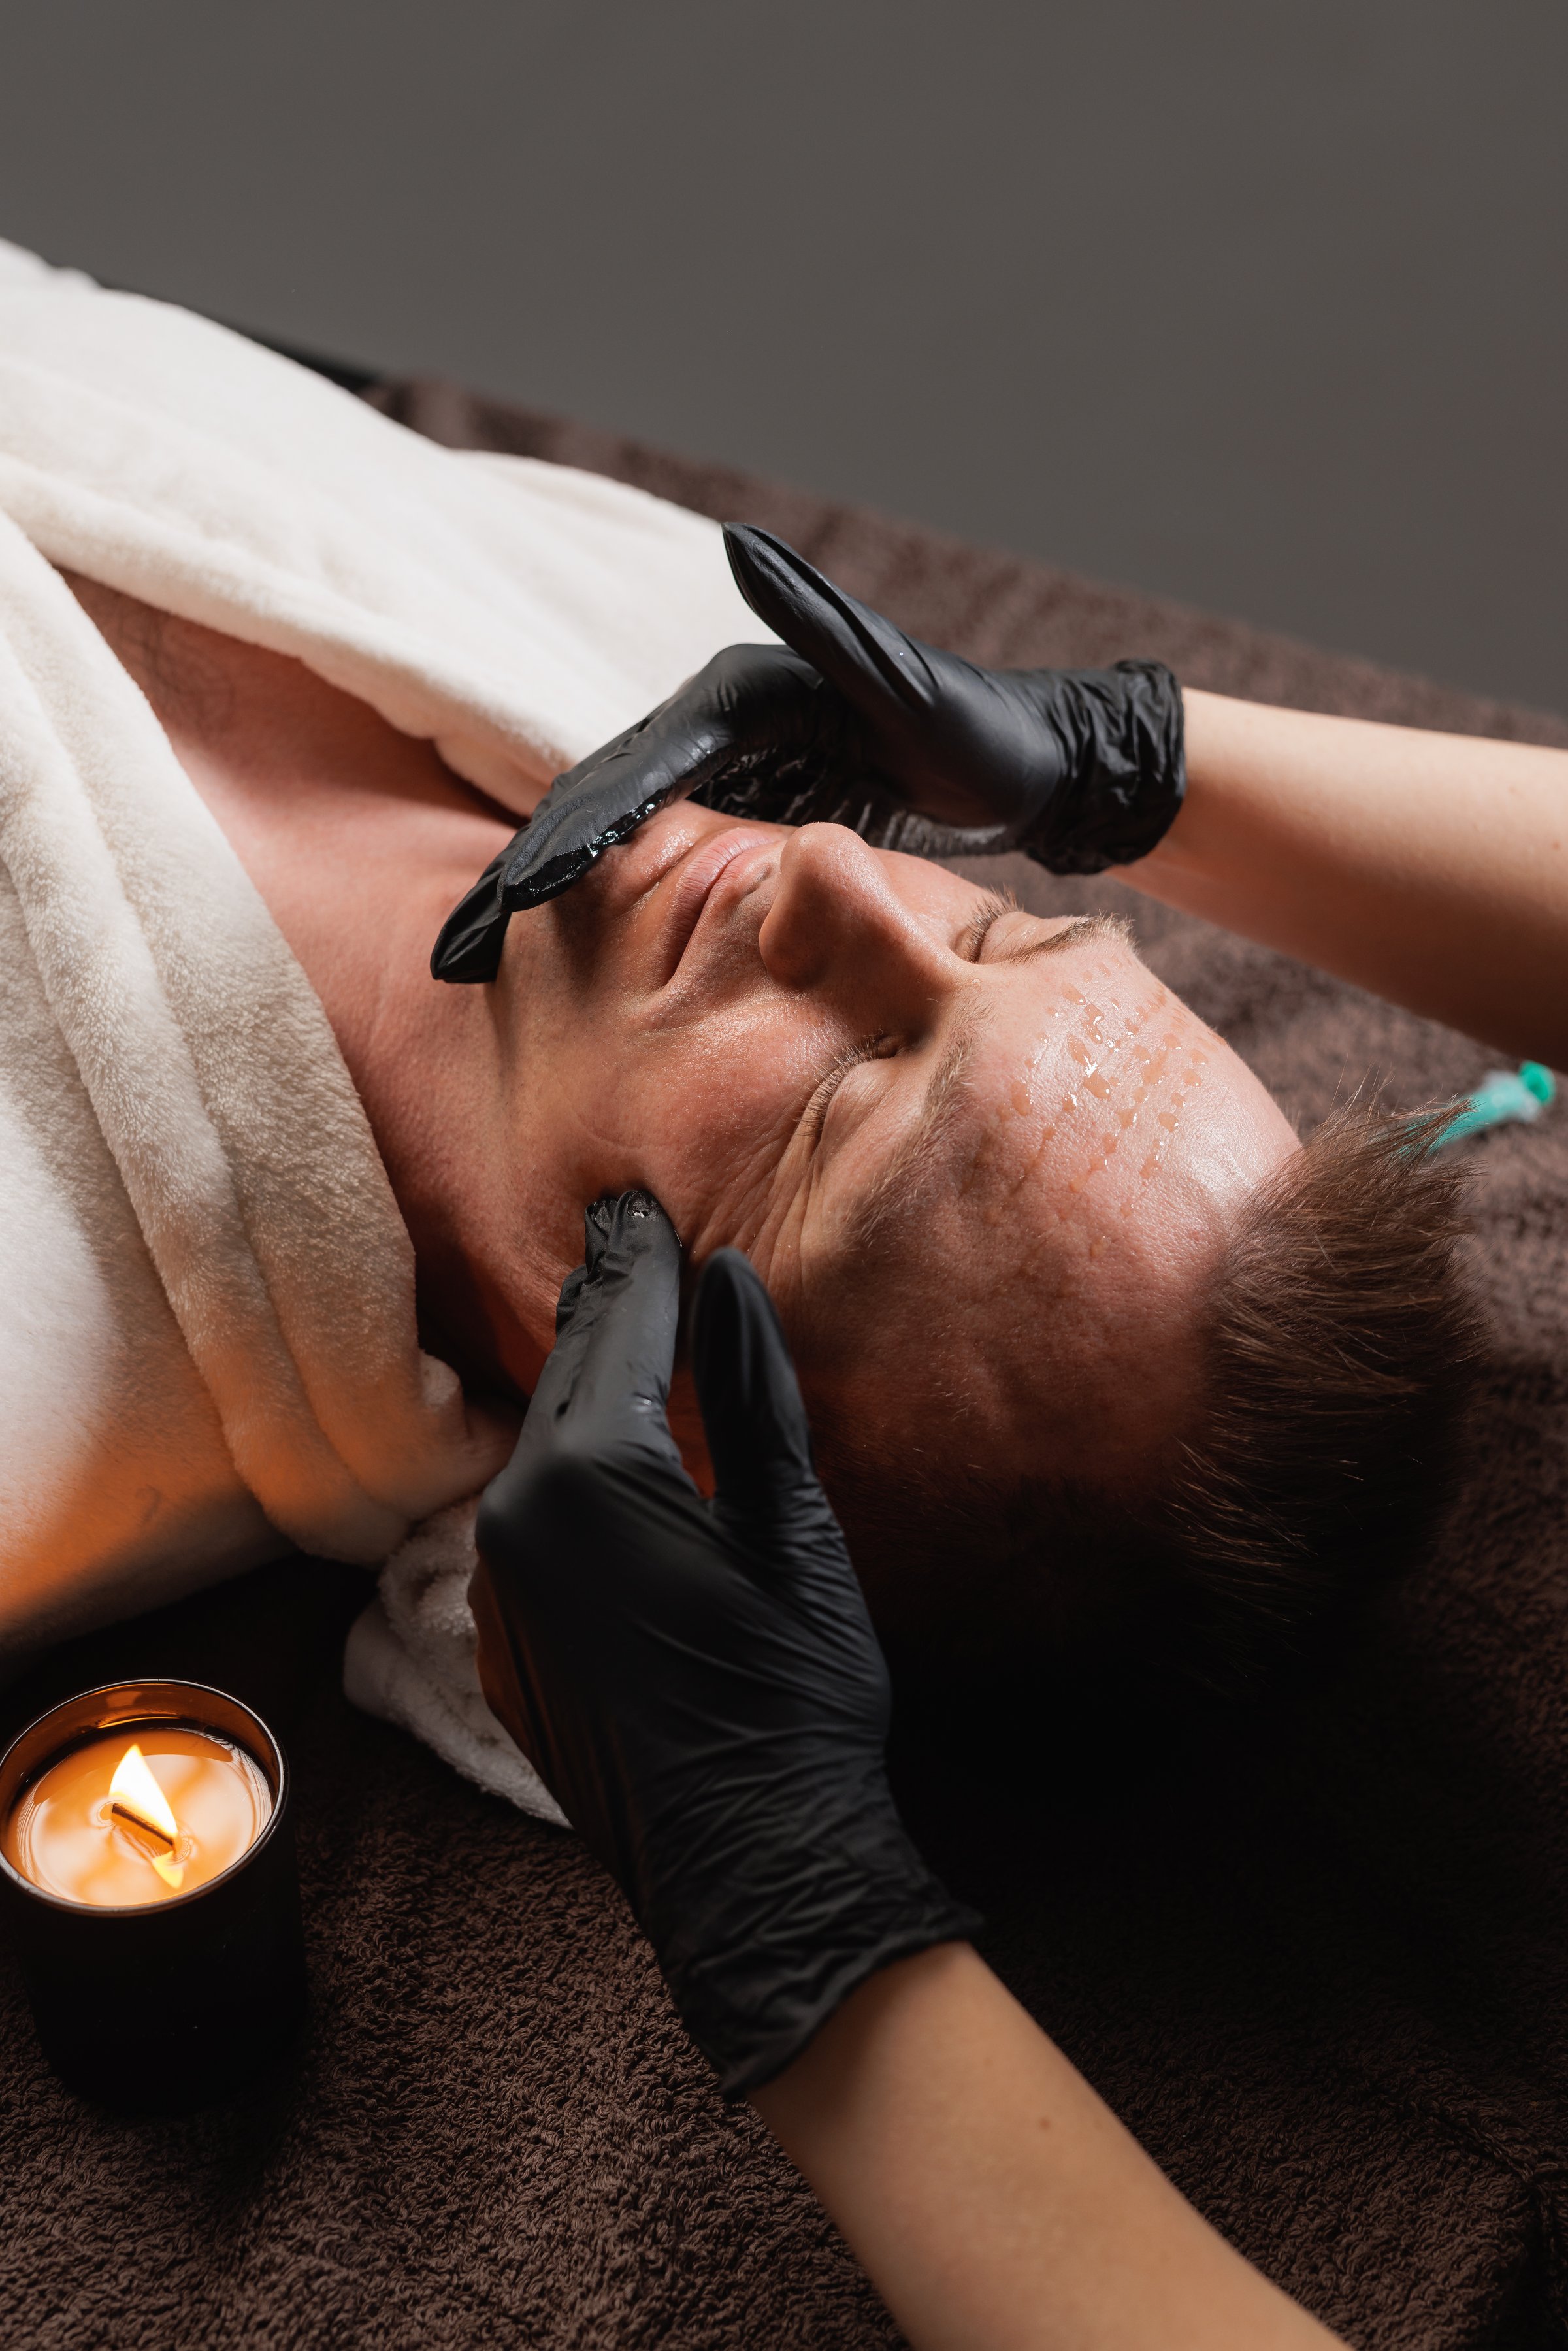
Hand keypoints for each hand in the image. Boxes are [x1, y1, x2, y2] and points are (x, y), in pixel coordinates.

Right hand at [432, 526, 1183, 981]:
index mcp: (739, 698)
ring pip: (613, 839)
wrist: (1030, 764)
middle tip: (458, 952)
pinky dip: (596, 906)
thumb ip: (820, 619)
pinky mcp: (746, 805)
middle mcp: (720, 725)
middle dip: (525, 875)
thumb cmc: (976, 728)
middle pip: (599, 806)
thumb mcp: (905, 679)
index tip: (516, 897)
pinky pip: (653, 861)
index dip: (569, 837)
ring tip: (473, 962)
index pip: (631, 772)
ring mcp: (728, 767)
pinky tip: (554, 955)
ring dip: (541, 898)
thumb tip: (739, 541)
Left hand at [469, 1190, 975, 2096]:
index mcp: (589, 1475)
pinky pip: (524, 1531)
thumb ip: (752, 1393)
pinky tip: (595, 1466)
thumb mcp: (794, 1528)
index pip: (617, 1331)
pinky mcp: (501, 1652)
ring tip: (608, 1334)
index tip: (638, 1206)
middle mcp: (514, 1523)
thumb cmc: (794, 1695)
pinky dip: (560, 1480)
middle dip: (599, 1309)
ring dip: (576, 1393)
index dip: (639, 1263)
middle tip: (617, 1238)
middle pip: (565, 1381)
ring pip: (537, 1456)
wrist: (752, 1873)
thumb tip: (725, 1278)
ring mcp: (496, 1596)